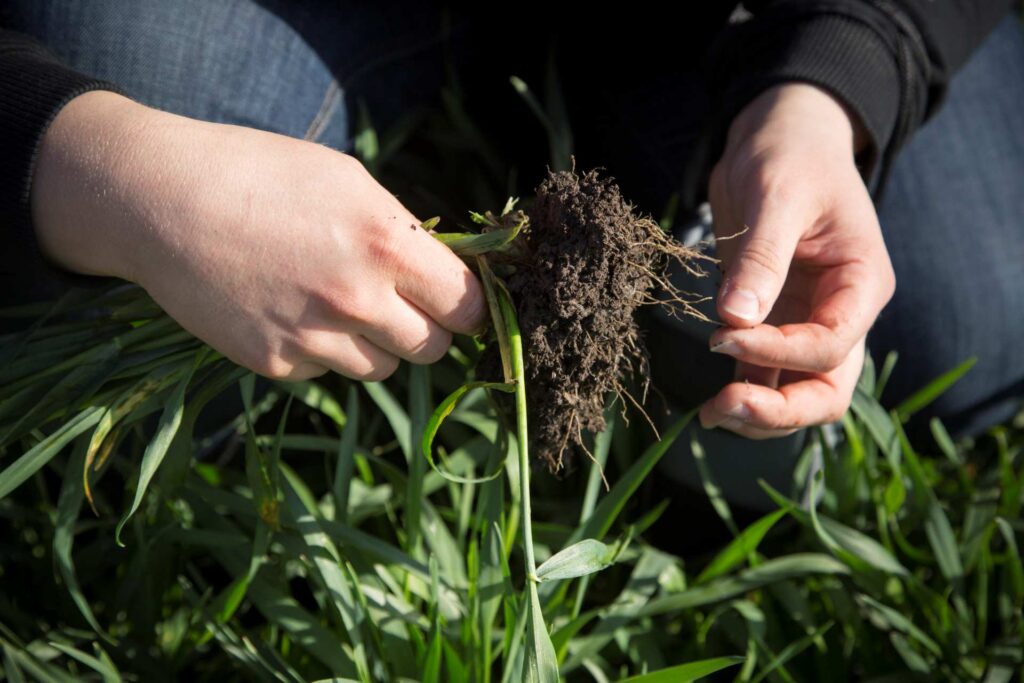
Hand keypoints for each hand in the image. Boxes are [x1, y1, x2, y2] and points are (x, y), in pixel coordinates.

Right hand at [32, 92, 484, 380]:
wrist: (161, 200)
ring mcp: (315, 339)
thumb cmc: (261, 173)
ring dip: (373, 344)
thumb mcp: (348, 181)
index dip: (470, 308)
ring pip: (382, 369)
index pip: (467, 307)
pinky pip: (324, 372)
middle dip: (426, 330)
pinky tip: (285, 310)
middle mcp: (359, 299)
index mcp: (388, 245)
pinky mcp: (275, 365)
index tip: (461, 307)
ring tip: (332, 302)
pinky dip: (317, 352)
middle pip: (433, 348)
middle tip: (402, 307)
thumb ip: (402, 232)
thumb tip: (445, 273)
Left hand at [700, 83, 894, 437]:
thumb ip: (762, 257)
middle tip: (723, 406)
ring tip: (709, 412)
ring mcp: (806, 323)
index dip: (779, 351)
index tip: (723, 334)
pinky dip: (743, 391)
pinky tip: (710, 400)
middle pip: (826, 390)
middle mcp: (841, 314)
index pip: (830, 344)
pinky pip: (765, 374)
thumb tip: (736, 317)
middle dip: (779, 409)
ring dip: (758, 412)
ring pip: (797, 393)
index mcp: (861, 285)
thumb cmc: (790, 156)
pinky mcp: (772, 324)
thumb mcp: (778, 196)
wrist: (778, 138)